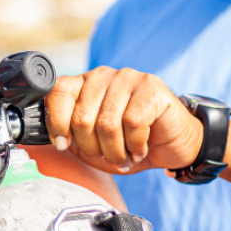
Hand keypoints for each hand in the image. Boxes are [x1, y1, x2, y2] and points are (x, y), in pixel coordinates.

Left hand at [43, 67, 203, 174]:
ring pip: (107, 123)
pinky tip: (140, 148)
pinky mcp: (152, 88)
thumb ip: (71, 137)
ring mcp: (128, 78)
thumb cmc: (130, 144)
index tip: (64, 145)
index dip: (57, 123)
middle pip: (81, 117)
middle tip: (108, 155)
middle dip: (93, 148)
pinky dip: (135, 145)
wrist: (173, 145)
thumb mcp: (92, 145)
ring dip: (115, 151)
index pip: (57, 91)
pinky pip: (133, 123)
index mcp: (84, 85)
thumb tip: (57, 139)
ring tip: (125, 155)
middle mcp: (103, 75)